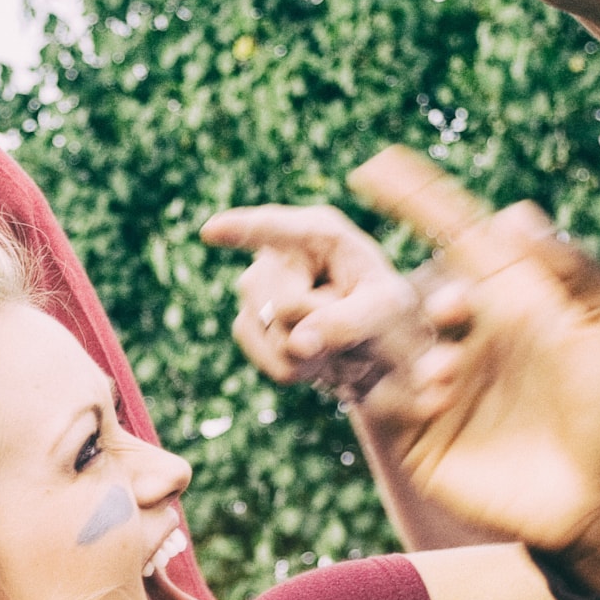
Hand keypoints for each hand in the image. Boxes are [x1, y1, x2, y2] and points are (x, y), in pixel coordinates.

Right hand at [197, 202, 428, 393]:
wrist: (377, 344)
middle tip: (352, 331)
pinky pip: (266, 359)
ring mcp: (257, 286)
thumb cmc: (388, 311)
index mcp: (320, 232)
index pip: (275, 229)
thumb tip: (296, 344)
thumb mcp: (387, 311)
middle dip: (317, 331)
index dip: (241, 230)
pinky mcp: (248, 322)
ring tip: (337, 343)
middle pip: (281, 304)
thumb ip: (348, 322)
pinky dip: (296, 370)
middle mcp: (280, 252)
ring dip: (311, 355)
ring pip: (271, 336)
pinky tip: (316, 357)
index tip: (211, 231)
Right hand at [342, 147, 599, 586]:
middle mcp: (466, 328)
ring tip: (429, 365)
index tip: (375, 167)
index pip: (455, 233)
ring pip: (381, 339)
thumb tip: (515, 212)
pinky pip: (380, 397)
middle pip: (403, 287)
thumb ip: (573, 270)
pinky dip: (393, 387)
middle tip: (414, 309)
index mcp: (510, 292)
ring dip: (383, 338)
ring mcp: (438, 379)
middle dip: (390, 288)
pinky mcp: (419, 432)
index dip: (416, 199)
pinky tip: (437, 397)